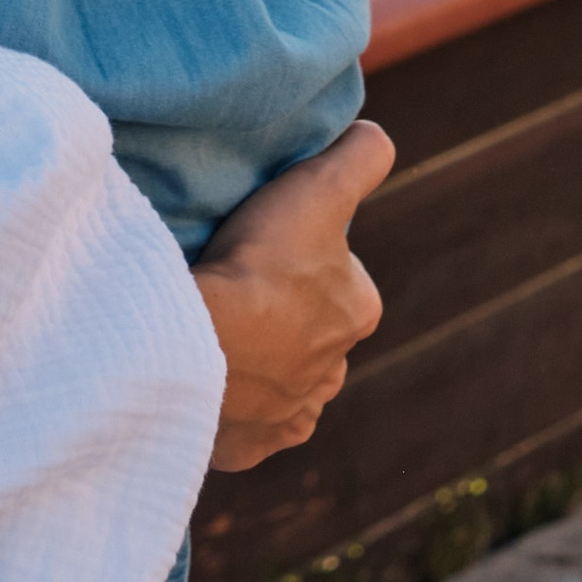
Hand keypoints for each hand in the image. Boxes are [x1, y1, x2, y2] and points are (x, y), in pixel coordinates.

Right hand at [192, 119, 390, 467]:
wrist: (205, 342)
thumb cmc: (263, 263)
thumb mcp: (318, 188)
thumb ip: (359, 158)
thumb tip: (376, 135)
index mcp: (358, 311)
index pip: (337, 276)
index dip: (301, 254)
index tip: (262, 241)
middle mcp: (334, 372)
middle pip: (308, 330)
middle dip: (282, 315)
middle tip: (233, 284)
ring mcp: (290, 414)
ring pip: (281, 381)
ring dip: (258, 362)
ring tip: (215, 330)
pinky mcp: (250, 446)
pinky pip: (246, 425)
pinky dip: (232, 406)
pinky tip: (208, 380)